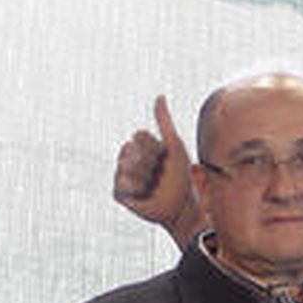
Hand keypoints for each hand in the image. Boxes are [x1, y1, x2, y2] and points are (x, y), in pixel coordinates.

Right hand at [113, 94, 202, 248]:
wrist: (183, 206)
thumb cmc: (182, 176)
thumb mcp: (175, 145)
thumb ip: (164, 121)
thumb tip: (160, 96)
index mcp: (141, 147)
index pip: (140, 135)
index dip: (157, 147)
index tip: (166, 158)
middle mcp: (130, 160)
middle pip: (132, 148)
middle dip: (150, 161)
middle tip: (160, 173)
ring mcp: (123, 176)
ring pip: (125, 165)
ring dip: (145, 176)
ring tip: (154, 185)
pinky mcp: (119, 193)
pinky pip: (120, 183)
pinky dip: (137, 188)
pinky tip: (145, 193)